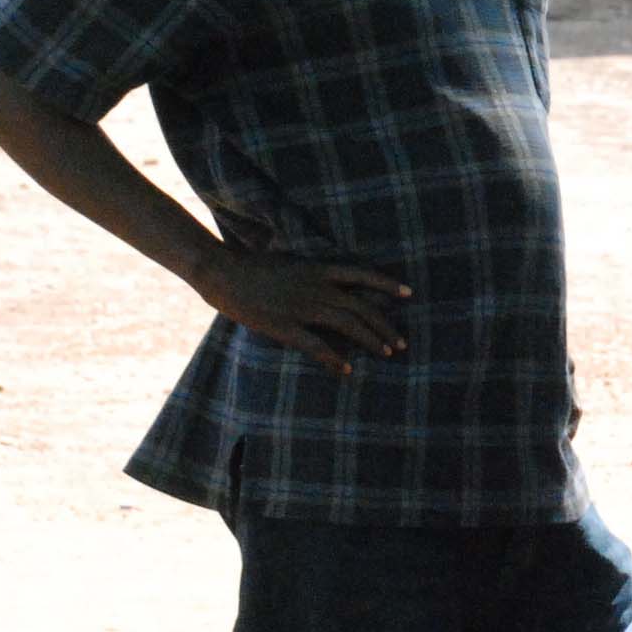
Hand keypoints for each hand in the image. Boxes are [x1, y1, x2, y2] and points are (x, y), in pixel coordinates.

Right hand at [192, 247, 410, 375]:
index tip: (410, 294)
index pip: (363, 274)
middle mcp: (316, 287)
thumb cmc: (254, 266)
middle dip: (385, 326)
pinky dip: (333, 358)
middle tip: (400, 343)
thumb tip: (333, 282)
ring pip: (347, 325)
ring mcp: (302, 307)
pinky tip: (346, 369)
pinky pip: (316, 346)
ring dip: (370, 341)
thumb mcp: (292, 262)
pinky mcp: (284, 326)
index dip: (388, 284)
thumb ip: (314, 273)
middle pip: (361, 307)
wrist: (222, 272)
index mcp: (318, 269)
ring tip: (386, 354)